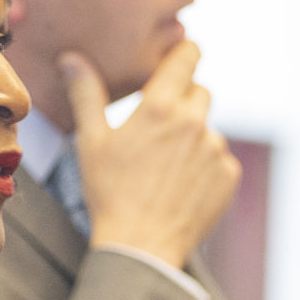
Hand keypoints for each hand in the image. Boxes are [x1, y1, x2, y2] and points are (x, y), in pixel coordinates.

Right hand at [67, 43, 240, 267]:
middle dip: (183, 101)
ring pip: (208, 129)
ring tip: (164, 168)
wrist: (141, 247)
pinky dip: (204, 167)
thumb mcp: (91, 142)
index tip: (183, 54)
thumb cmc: (110, 194)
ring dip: (193, 138)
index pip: (187, 57)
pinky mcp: (229, 175)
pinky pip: (219, 159)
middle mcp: (195, 122)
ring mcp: (216, 149)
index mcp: (160, 107)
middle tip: (159, 127)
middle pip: (200, 91)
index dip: (185, 52)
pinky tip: (180, 187)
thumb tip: (70, 58)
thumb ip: (86, 94)